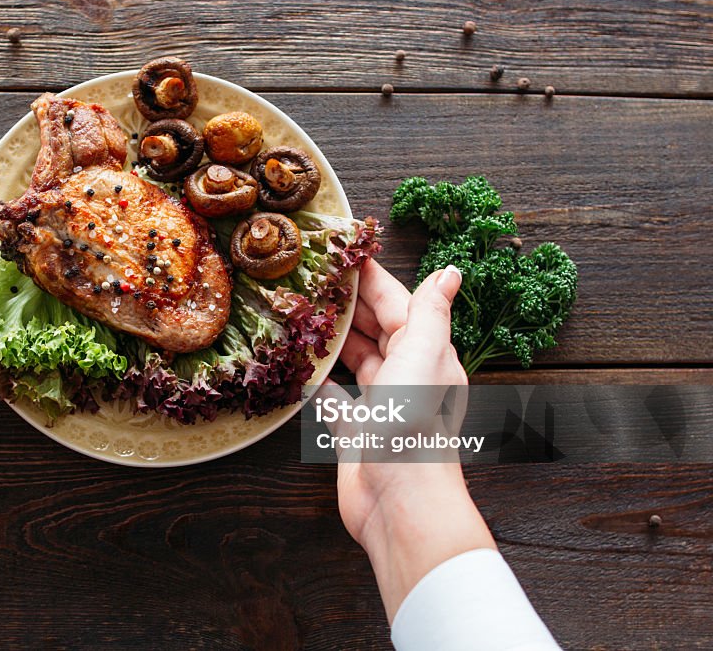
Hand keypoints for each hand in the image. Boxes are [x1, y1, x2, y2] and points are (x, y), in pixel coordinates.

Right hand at [334, 259, 492, 620]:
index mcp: (426, 353)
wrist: (399, 501)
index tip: (339, 248)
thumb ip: (430, 313)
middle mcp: (407, 375)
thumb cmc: (413, 426)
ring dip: (332, 337)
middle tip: (309, 276)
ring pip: (354, 358)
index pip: (396, 302)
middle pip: (375, 327)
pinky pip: (334, 397)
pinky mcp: (357, 430)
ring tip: (300, 312)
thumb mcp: (423, 357)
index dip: (369, 276)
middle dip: (346, 302)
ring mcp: (381, 404)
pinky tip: (298, 366)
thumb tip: (451, 271)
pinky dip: (318, 381)